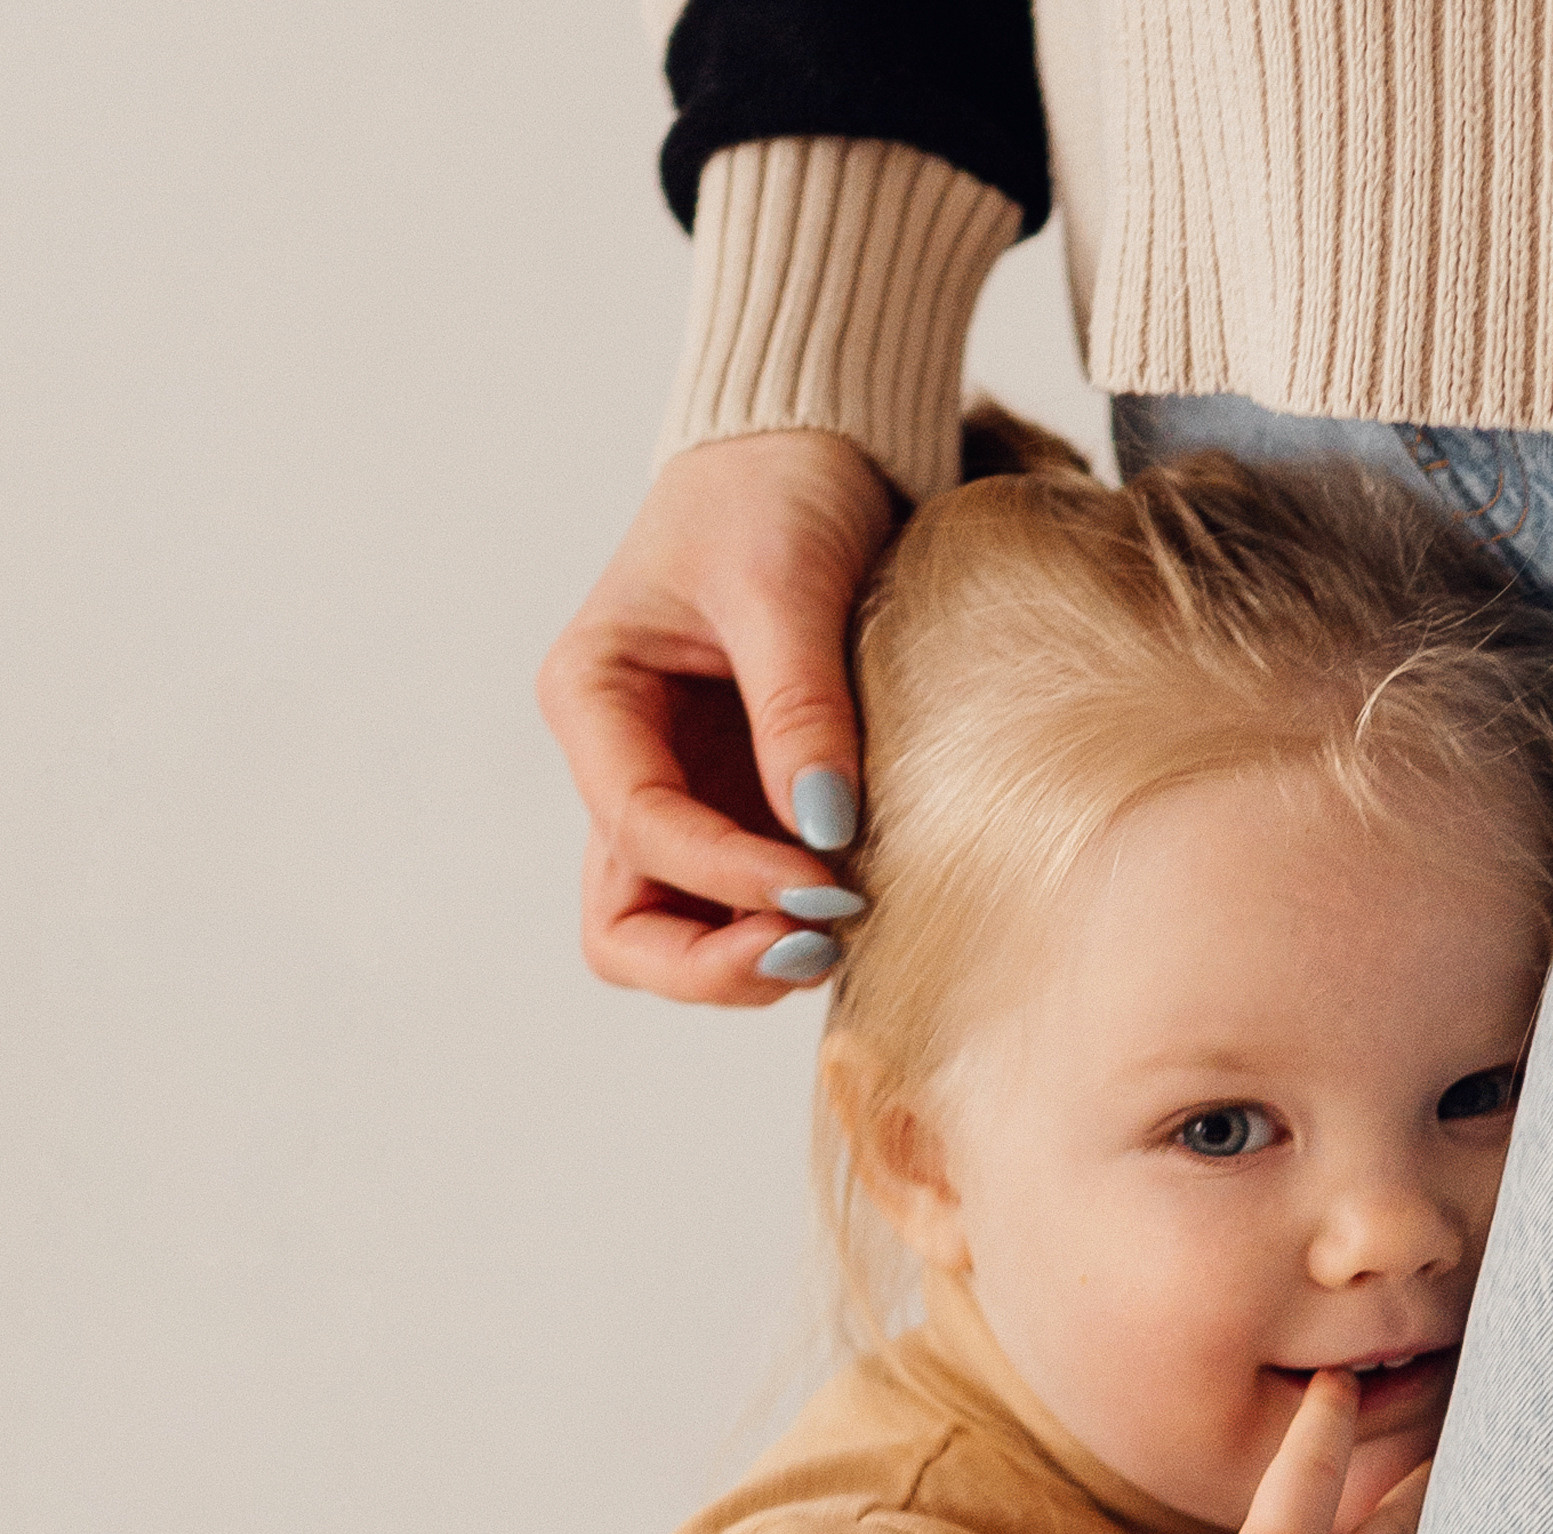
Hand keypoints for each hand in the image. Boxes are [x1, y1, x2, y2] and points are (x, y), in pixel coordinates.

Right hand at [537, 432, 898, 1004]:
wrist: (816, 447)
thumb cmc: (778, 489)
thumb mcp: (783, 582)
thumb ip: (797, 706)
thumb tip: (824, 830)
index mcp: (594, 699)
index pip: (638, 828)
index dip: (725, 876)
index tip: (824, 885)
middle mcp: (621, 764)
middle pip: (625, 927)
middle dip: (708, 959)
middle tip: (812, 947)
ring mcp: (681, 798)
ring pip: (677, 938)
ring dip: (748, 961)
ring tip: (839, 933)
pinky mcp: (740, 812)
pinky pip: (743, 909)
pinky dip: (786, 927)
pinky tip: (852, 906)